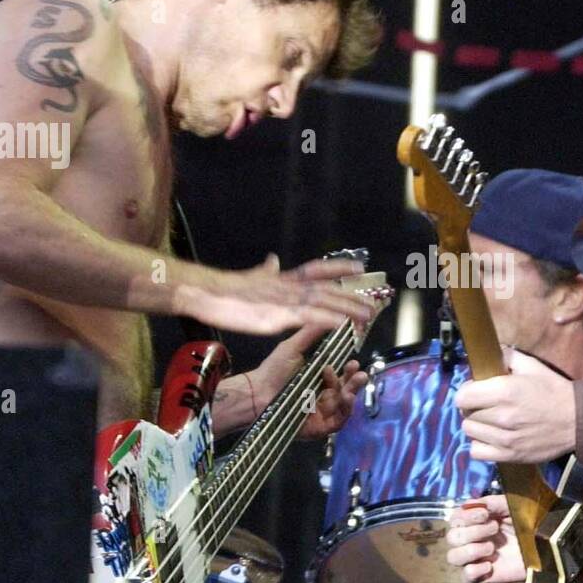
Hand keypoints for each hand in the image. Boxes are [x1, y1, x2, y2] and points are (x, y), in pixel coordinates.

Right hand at [175, 254, 374, 335]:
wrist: (208, 293)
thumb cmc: (225, 290)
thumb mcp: (252, 276)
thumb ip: (266, 270)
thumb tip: (272, 259)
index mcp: (283, 279)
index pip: (317, 270)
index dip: (340, 269)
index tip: (359, 268)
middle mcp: (289, 287)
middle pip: (328, 289)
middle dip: (352, 296)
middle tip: (374, 302)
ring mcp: (285, 300)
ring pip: (324, 302)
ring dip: (347, 308)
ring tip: (367, 315)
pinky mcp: (277, 316)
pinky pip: (308, 317)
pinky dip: (327, 319)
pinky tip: (341, 323)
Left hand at [253, 321, 367, 438]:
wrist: (257, 393)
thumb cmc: (274, 371)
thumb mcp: (293, 348)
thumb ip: (311, 333)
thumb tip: (330, 316)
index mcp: (320, 380)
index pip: (342, 376)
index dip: (350, 369)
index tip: (353, 361)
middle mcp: (323, 397)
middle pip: (347, 390)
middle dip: (355, 381)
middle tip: (360, 373)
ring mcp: (322, 413)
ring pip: (345, 406)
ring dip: (352, 394)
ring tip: (352, 386)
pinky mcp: (319, 427)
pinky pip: (338, 421)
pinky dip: (345, 411)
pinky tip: (345, 398)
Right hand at [446, 496, 524, 582]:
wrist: (545, 545)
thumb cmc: (527, 523)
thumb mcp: (511, 505)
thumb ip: (491, 502)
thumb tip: (470, 504)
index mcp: (475, 522)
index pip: (454, 518)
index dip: (466, 516)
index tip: (485, 514)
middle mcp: (471, 540)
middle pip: (452, 537)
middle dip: (472, 532)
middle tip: (495, 529)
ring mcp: (475, 559)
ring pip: (452, 557)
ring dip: (471, 550)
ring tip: (491, 548)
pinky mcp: (482, 577)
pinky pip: (464, 577)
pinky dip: (474, 570)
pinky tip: (490, 565)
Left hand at [455, 348, 575, 462]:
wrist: (577, 420)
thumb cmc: (553, 391)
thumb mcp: (532, 366)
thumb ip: (507, 356)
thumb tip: (488, 353)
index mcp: (505, 391)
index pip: (462, 396)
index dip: (467, 392)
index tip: (476, 391)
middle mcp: (502, 416)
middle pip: (466, 414)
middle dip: (473, 407)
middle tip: (487, 405)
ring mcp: (505, 438)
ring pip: (470, 432)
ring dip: (477, 425)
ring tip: (490, 421)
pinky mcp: (509, 455)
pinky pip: (477, 451)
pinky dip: (481, 444)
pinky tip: (492, 437)